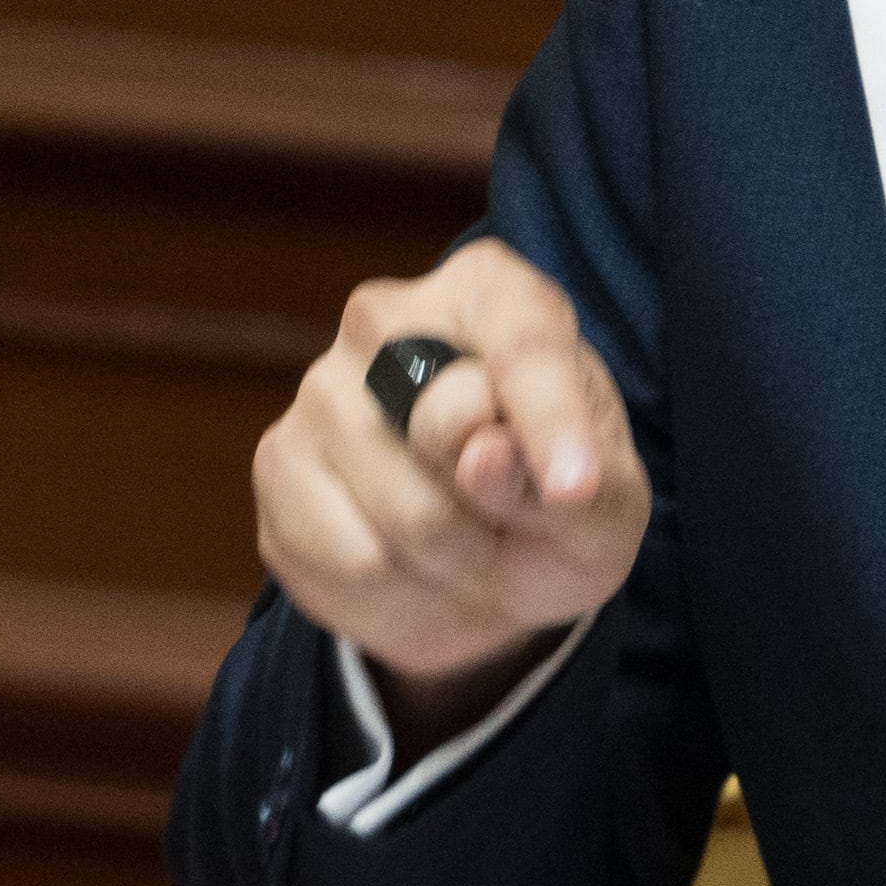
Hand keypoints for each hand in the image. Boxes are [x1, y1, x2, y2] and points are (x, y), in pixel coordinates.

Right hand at [254, 240, 647, 712]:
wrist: (481, 572)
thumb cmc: (557, 508)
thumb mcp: (607, 505)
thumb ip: (579, 480)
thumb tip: (485, 456)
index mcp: (491, 290)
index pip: (523, 344)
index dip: (551, 420)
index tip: (576, 489)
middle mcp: (389, 318)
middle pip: (444, 424)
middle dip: (495, 508)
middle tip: (512, 523)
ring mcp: (320, 387)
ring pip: (402, 511)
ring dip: (456, 563)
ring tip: (468, 547)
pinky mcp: (278, 464)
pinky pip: (351, 560)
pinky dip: (403, 595)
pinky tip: (414, 570)